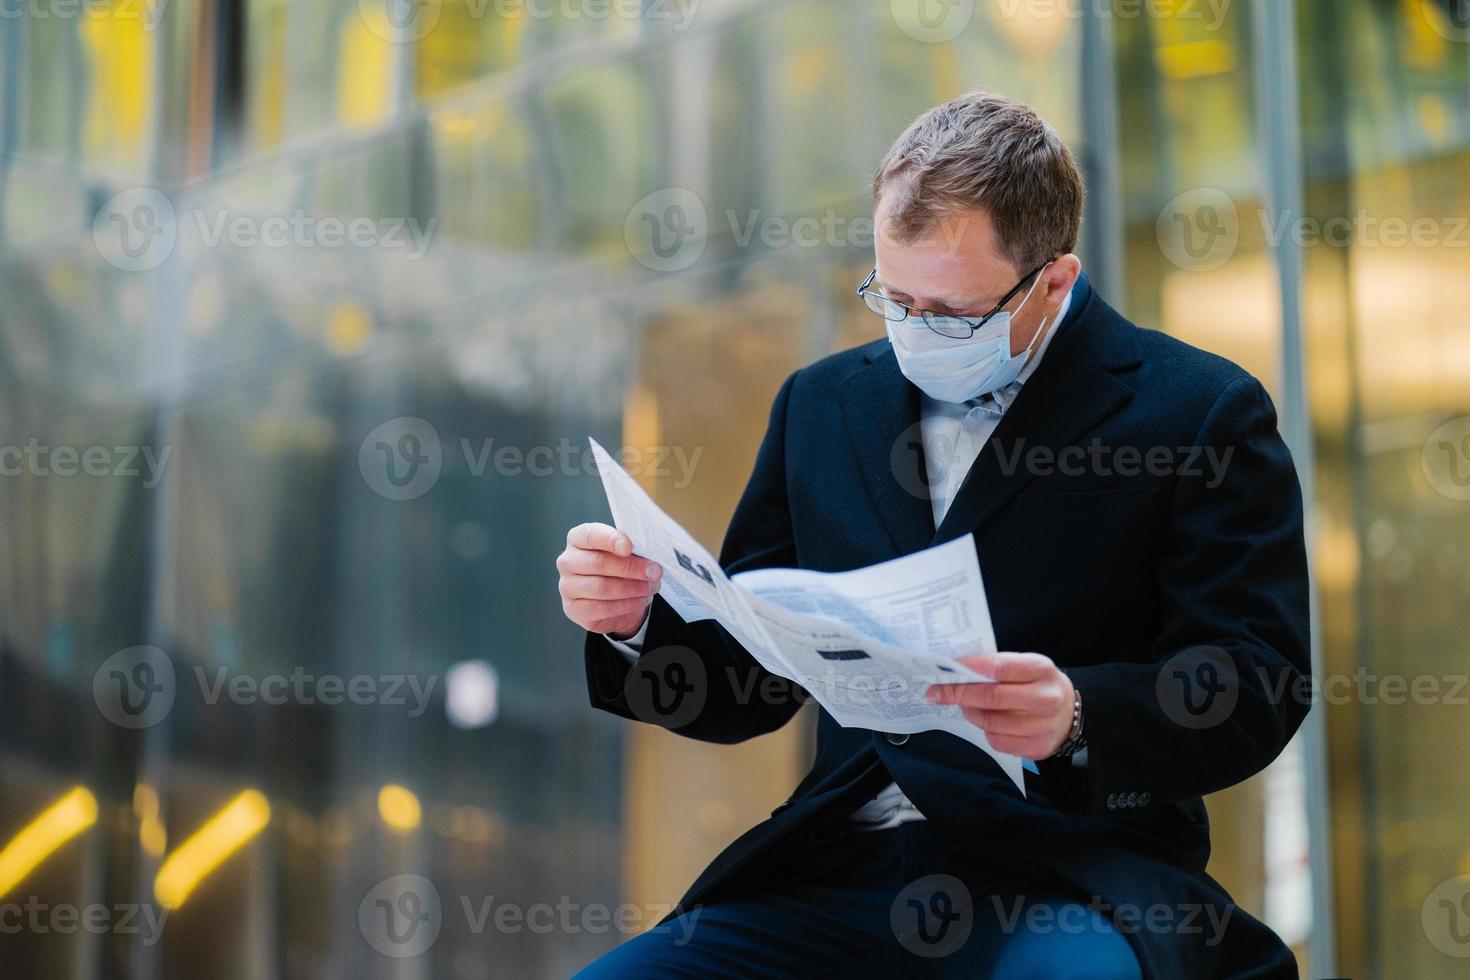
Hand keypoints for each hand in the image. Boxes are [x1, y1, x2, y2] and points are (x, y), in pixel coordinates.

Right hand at [556, 523, 662, 638]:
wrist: (614, 596)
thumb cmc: (619, 566)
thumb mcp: (625, 552)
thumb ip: (631, 548)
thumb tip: (649, 557)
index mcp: (578, 539)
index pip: (590, 535)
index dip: (610, 540)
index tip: (629, 547)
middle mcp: (568, 561)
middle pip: (598, 563)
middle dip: (630, 568)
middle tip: (654, 571)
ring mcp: (567, 586)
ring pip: (601, 587)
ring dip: (631, 588)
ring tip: (651, 587)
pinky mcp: (573, 609)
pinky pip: (601, 608)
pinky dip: (625, 605)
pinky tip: (640, 600)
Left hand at [925, 653, 1074, 759]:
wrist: (1069, 715)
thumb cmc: (1038, 685)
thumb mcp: (1026, 665)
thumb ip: (997, 666)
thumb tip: (955, 670)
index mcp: (1041, 669)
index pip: (999, 667)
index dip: (968, 668)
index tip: (945, 669)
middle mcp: (1046, 698)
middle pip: (991, 697)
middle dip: (957, 693)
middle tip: (936, 691)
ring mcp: (1043, 726)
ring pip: (990, 722)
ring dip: (970, 713)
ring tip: (966, 705)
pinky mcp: (1037, 748)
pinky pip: (997, 741)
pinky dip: (986, 730)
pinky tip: (989, 721)